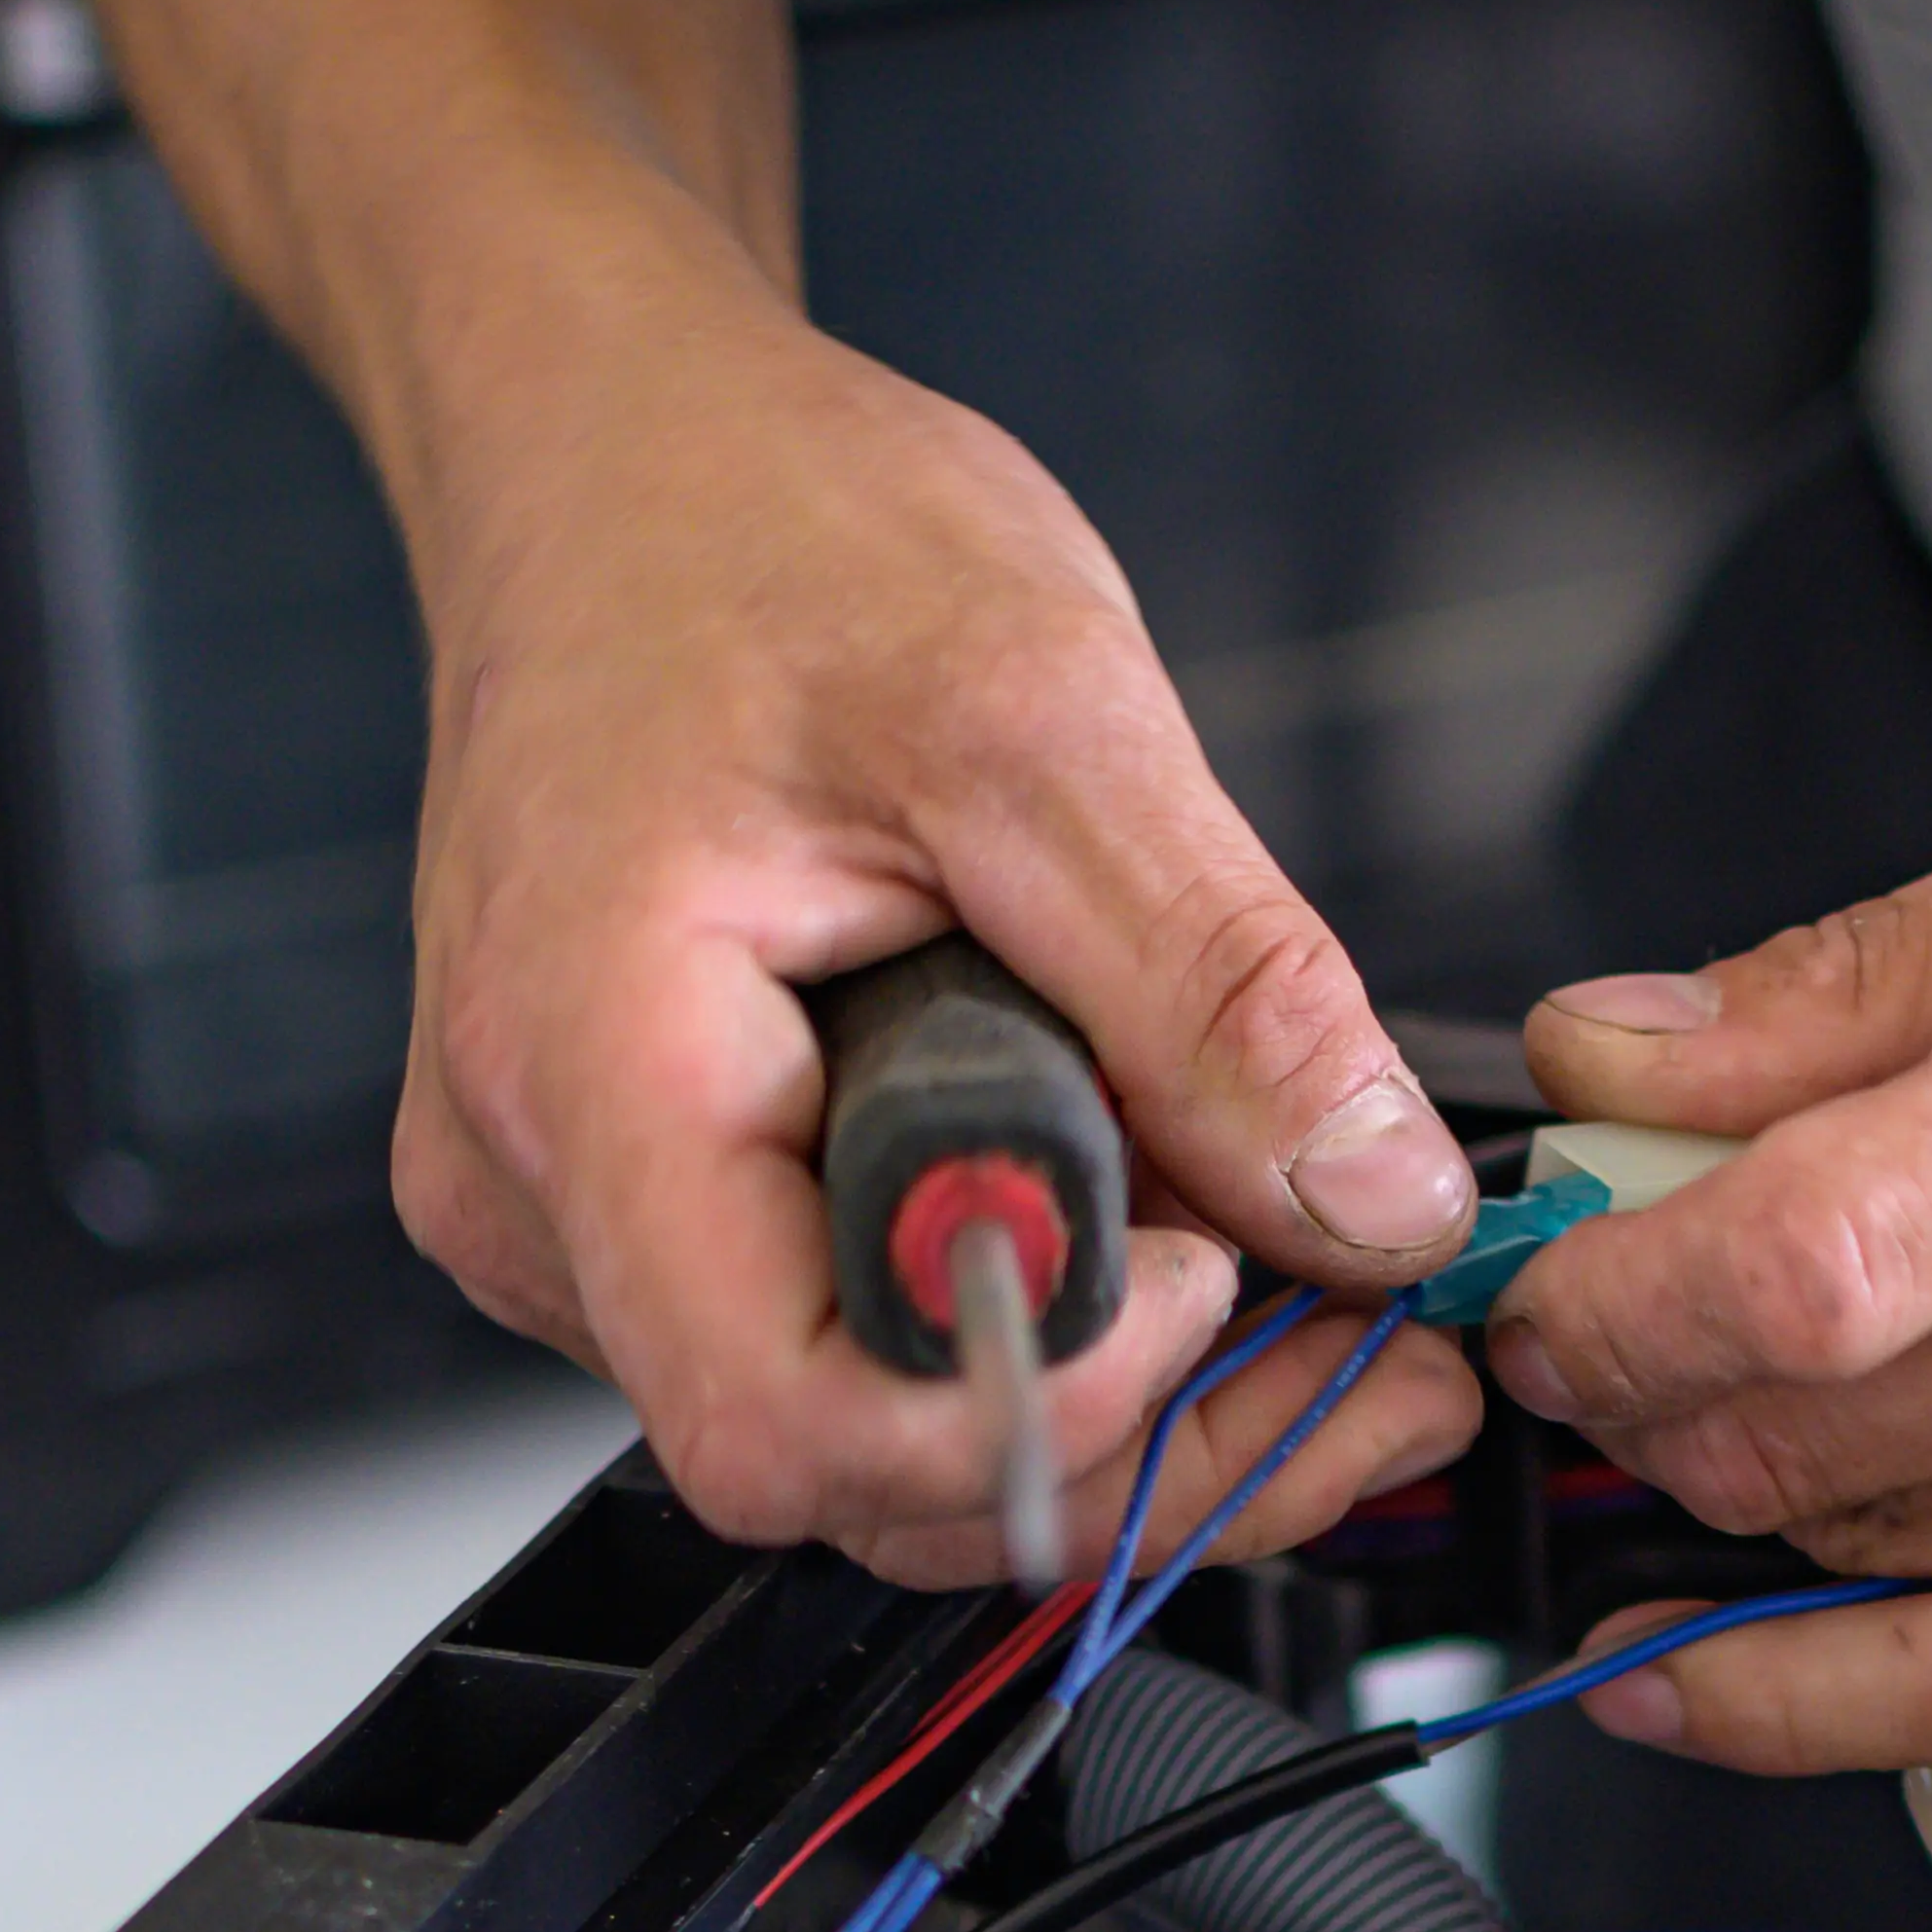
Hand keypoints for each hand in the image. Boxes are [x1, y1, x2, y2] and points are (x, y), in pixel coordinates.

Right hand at [59, 0, 1483, 1585]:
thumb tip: (1377, 1207)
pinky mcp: (682, 1216)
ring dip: (1137, 1396)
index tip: (1226, 1273)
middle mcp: (552, 1203)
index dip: (1049, 1404)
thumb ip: (1215, 987)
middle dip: (1155, 1432)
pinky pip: (885, 1349)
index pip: (796, 1427)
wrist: (623, 455)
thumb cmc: (757, 532)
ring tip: (1328, 1275)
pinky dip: (1065, 1326)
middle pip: (871, 1477)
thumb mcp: (1042, 718)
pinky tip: (1201, 1235)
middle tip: (1379, 1333)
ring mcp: (601, 1226)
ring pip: (896, 1439)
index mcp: (591, 1081)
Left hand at [1491, 596, 1931, 1771]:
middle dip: (1632, 1374)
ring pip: (1864, 1550)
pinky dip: (1806, 1704)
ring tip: (1696, 1396)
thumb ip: (1860, 978)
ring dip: (1725, 1484)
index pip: (1794, 1260)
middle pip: (1797, 1424)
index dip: (1599, 1288)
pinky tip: (1681, 1680)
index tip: (1534, 1262)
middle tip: (1589, 1304)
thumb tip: (1617, 1059)